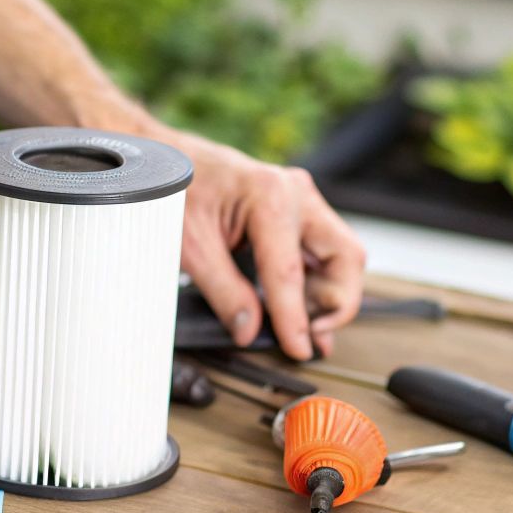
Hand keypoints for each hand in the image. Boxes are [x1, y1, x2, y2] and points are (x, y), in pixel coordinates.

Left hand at [156, 127, 365, 359]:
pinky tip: (300, 308)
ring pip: (341, 255)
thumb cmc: (174, 190)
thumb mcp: (190, 246)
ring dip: (329, 295)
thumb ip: (224, 292)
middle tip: (312, 335)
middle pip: (345, 257)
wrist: (167, 162)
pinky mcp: (297, 211)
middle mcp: (296, 194)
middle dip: (337, 302)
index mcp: (269, 196)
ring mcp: (301, 200)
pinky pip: (322, 251)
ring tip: (303, 327)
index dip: (296, 319)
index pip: (290, 272)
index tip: (299, 350)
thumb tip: (250, 331)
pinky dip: (317, 282)